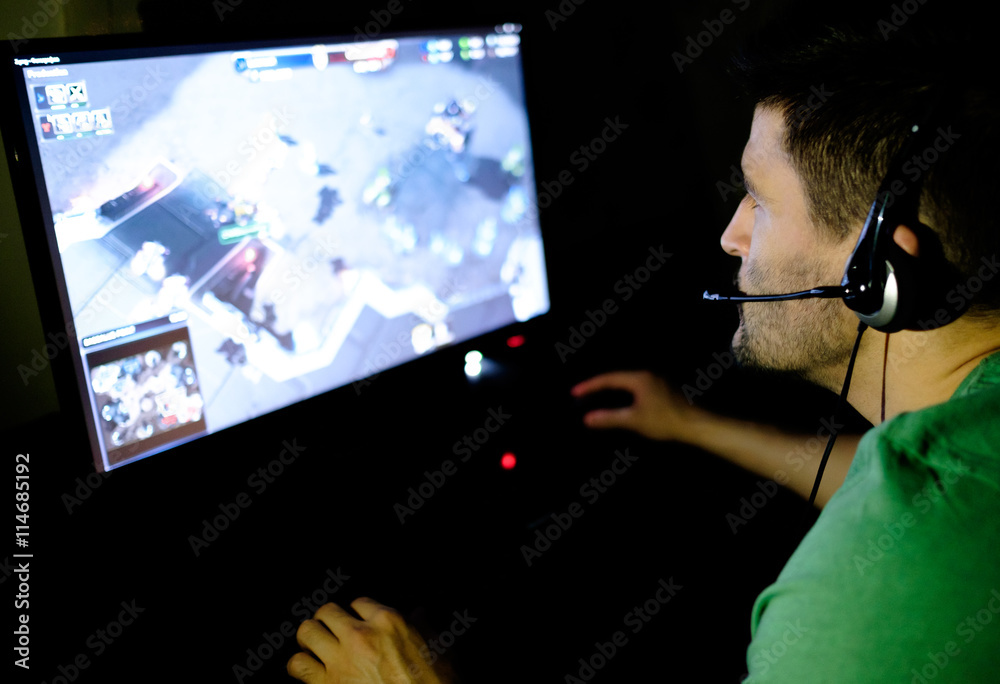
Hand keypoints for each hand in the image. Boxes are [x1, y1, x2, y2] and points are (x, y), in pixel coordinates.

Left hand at [287, 597, 450, 683]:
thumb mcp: (440, 650)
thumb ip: (425, 627)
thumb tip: (419, 614)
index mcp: (388, 622)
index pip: (360, 602)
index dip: (358, 612)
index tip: (358, 620)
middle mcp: (360, 636)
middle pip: (327, 611)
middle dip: (328, 620)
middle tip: (332, 631)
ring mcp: (341, 661)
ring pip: (307, 632)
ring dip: (310, 639)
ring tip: (316, 646)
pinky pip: (297, 665)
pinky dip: (300, 666)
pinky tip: (309, 669)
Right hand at [571, 370, 703, 441]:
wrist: (696, 424)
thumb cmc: (664, 421)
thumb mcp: (633, 420)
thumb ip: (609, 418)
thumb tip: (587, 418)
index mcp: (639, 378)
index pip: (608, 379)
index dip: (590, 386)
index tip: (574, 392)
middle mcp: (647, 374)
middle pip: (618, 377)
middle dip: (600, 386)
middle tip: (583, 393)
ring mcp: (657, 381)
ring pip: (628, 382)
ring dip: (613, 390)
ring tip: (598, 397)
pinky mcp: (663, 389)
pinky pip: (637, 387)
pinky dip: (625, 394)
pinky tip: (621, 403)